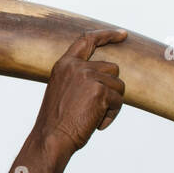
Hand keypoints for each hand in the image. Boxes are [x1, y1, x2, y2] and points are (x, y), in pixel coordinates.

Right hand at [34, 28, 127, 153]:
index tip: (122, 34)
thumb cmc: (57, 122)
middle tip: (95, 108)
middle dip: (110, 88)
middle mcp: (76, 67)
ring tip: (93, 117)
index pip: (87, 40)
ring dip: (111, 104)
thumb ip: (79, 78)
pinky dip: (111, 116)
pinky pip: (118, 101)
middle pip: (112, 69)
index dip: (107, 35)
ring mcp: (88, 77)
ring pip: (118, 86)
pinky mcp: (100, 91)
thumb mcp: (63, 91)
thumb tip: (109, 77)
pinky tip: (96, 124)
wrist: (51, 139)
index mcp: (65, 65)